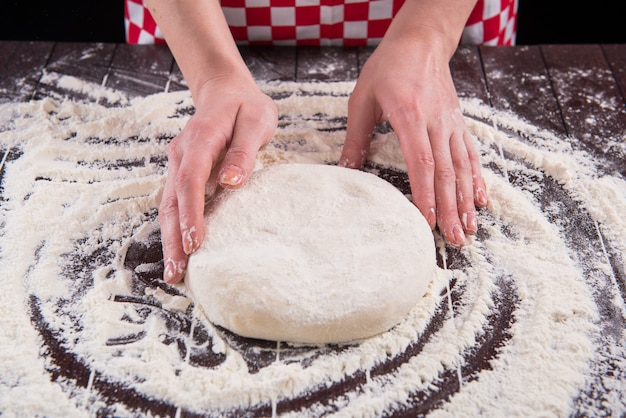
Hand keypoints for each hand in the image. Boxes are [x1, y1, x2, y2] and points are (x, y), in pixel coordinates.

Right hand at [159, 76, 277, 282]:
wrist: (226, 91)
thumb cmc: (246, 107)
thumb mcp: (255, 121)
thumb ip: (243, 151)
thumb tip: (231, 183)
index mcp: (200, 138)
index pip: (191, 180)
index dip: (191, 212)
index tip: (195, 242)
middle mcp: (182, 153)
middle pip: (171, 200)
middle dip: (172, 237)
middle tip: (177, 272)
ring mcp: (179, 163)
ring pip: (169, 205)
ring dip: (170, 238)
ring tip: (175, 271)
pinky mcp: (183, 172)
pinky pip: (175, 202)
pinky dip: (175, 227)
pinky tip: (180, 250)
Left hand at [339, 31, 487, 246]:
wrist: (420, 43)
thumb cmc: (387, 68)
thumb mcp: (362, 99)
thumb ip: (356, 137)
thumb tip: (345, 170)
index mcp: (409, 116)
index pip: (421, 162)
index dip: (425, 194)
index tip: (427, 221)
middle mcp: (436, 122)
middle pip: (446, 172)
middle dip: (450, 209)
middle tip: (454, 240)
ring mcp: (451, 123)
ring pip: (462, 168)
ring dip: (466, 201)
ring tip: (470, 229)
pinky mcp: (458, 123)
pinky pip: (470, 155)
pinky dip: (476, 179)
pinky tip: (480, 200)